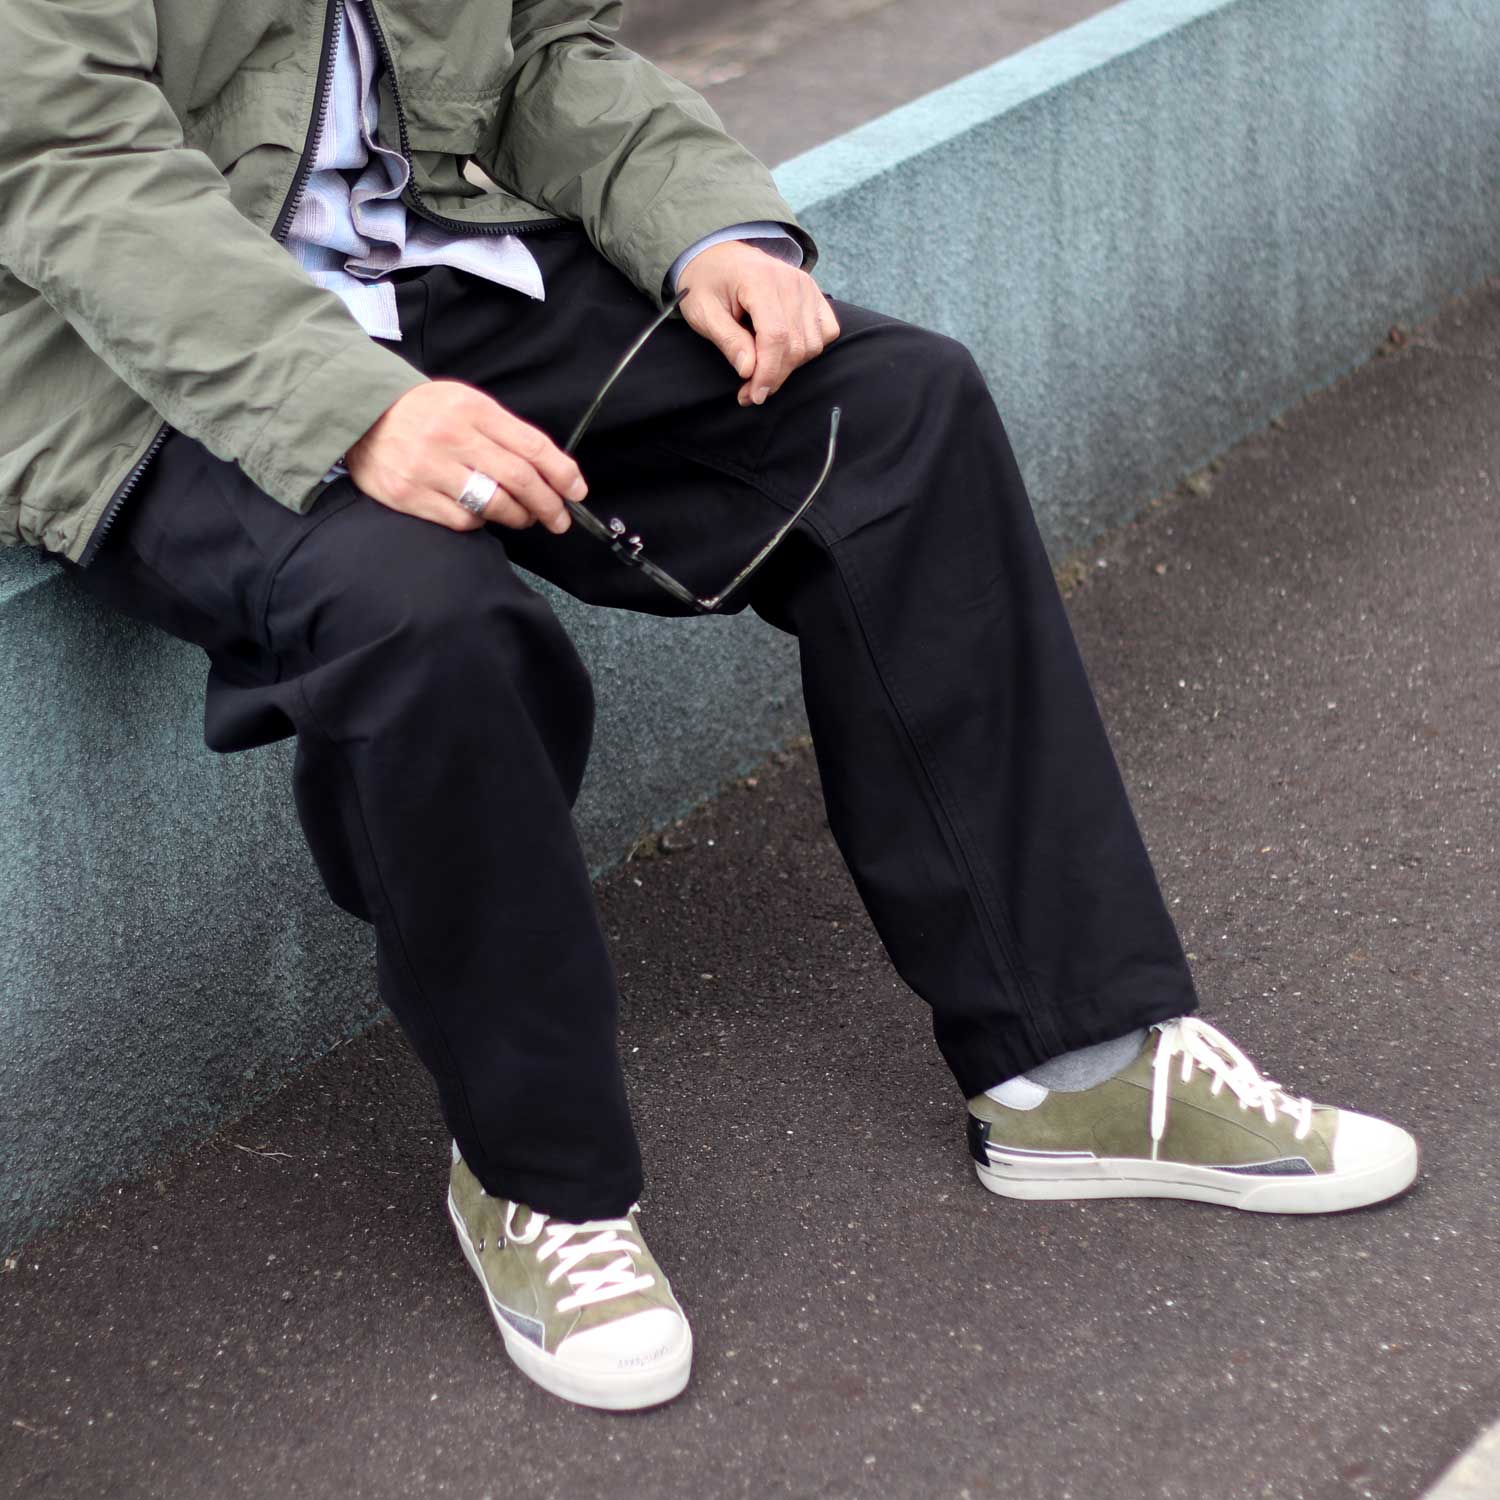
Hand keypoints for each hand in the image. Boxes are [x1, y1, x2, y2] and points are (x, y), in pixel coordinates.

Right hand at [346, 380, 584, 531]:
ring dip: (518, 517)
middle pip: (519, 479)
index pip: (531, 446)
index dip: (562, 473)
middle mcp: (451, 437)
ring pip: (494, 505)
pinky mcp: (409, 495)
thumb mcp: (466, 404)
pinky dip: (480, 521)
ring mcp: (427, 468)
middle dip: (548, 504)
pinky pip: (463, 519)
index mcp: (472, 409)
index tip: (577, 492)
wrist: (359, 415)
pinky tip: (480, 512)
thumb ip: (505, 433)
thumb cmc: (424, 412)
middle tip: (559, 519)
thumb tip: (552, 471)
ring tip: (523, 517)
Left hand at [676, 241, 839, 406]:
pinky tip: (784, 352)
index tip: (753, 395)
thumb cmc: (708, 283)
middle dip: (774, 376)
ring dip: (789, 367)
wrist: (720, 255)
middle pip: (796, 345)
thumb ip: (727, 339)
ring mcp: (806, 286)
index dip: (768, 372)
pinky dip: (809, 349)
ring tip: (762, 371)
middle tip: (749, 391)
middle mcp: (791, 281)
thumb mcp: (703, 311)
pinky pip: (826, 331)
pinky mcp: (814, 293)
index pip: (776, 336)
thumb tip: (749, 370)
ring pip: (812, 344)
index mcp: (760, 280)